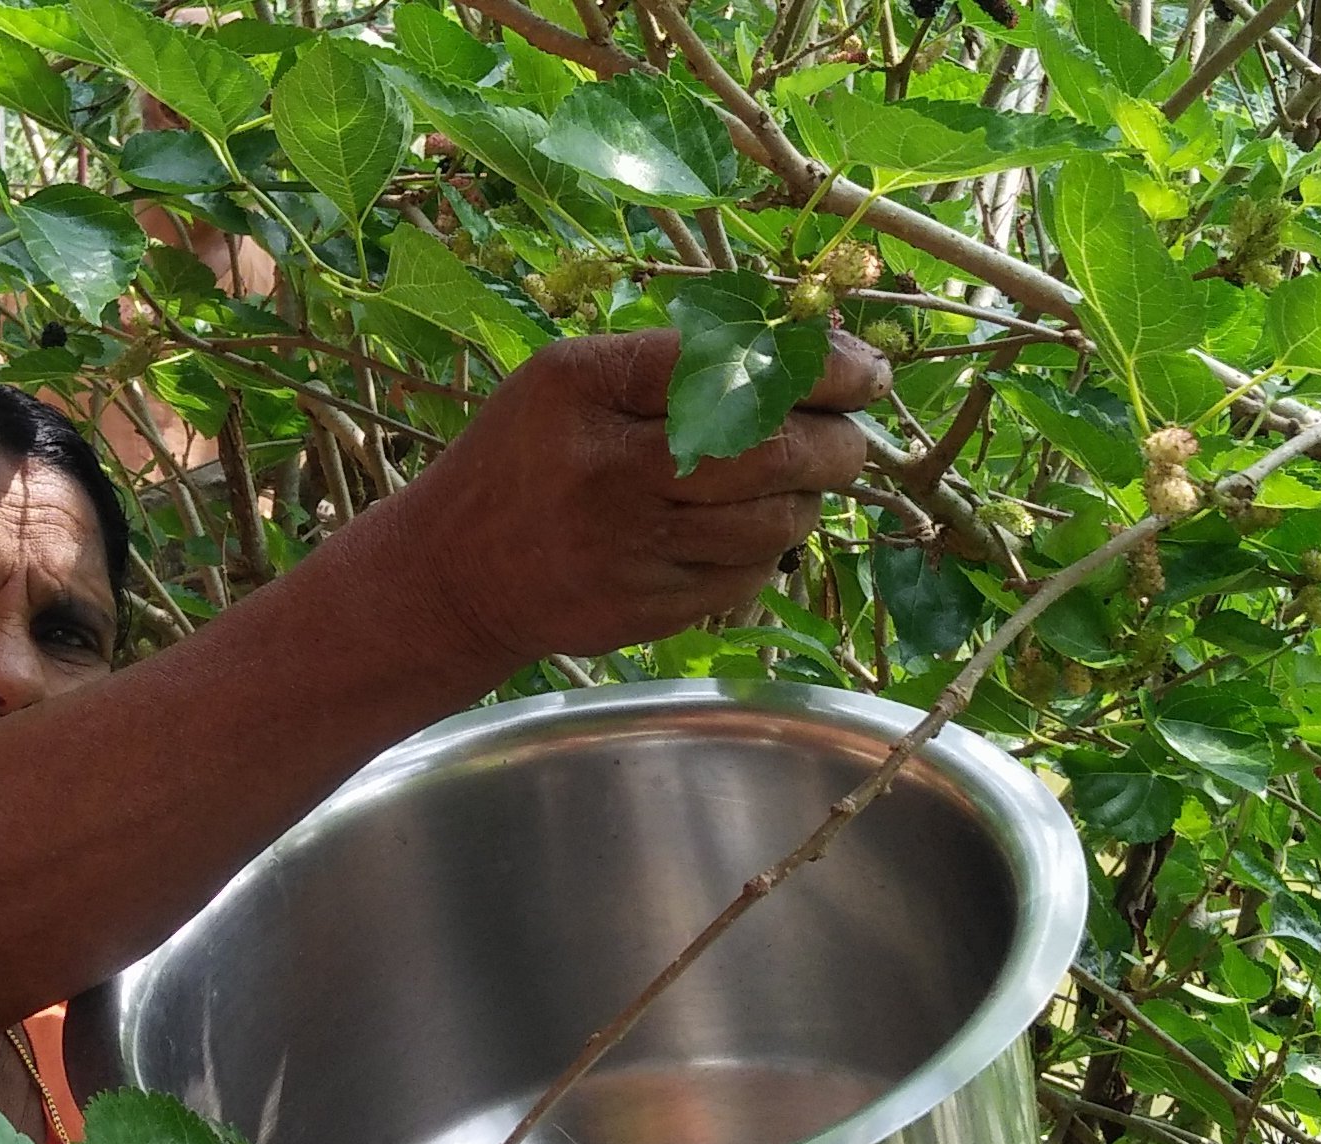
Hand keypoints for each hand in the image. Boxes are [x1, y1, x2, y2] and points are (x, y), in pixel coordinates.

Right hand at [360, 328, 889, 664]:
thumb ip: (671, 361)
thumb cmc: (525, 458)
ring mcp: (628, 548)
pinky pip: (746, 577)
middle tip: (851, 437)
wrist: (453, 575)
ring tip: (795, 483)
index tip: (868, 373)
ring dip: (805, 500)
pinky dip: (765, 551)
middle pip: (771, 453)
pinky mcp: (646, 610)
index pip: (730, 364)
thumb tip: (813, 357)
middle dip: (837, 445)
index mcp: (587, 388)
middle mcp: (608, 469)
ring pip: (773, 523)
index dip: (820, 369)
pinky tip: (744, 532)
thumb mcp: (569, 381)